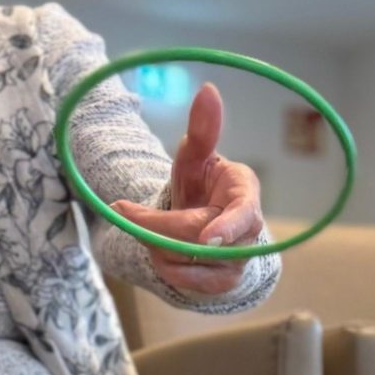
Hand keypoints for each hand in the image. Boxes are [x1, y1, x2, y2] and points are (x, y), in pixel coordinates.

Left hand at [113, 83, 263, 300]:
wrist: (208, 224)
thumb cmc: (204, 185)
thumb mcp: (196, 157)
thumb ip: (201, 130)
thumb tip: (208, 90)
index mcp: (247, 196)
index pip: (242, 216)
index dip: (225, 228)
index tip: (205, 237)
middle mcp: (249, 234)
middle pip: (194, 239)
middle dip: (153, 226)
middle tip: (124, 211)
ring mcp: (238, 263)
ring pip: (183, 261)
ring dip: (156, 245)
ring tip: (153, 230)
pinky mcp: (222, 284)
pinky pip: (182, 281)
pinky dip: (163, 265)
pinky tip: (162, 251)